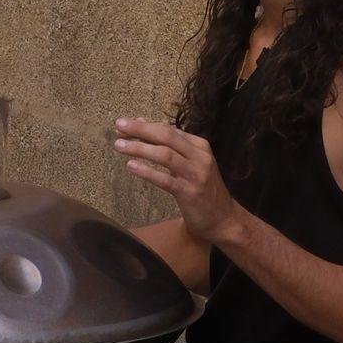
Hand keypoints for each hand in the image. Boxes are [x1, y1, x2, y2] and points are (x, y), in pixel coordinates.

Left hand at [111, 116, 236, 244]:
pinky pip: (165, 180)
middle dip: (141, 129)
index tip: (124, 124)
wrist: (222, 218)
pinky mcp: (189, 192)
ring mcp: (195, 174)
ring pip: (164, 155)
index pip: (169, 129)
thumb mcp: (189, 163)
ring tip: (119, 146)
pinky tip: (131, 167)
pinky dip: (147, 172)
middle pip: (166, 136)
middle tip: (119, 126)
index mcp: (199, 146)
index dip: (145, 125)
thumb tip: (142, 124)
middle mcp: (199, 156)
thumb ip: (168, 146)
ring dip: (139, 148)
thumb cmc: (202, 189)